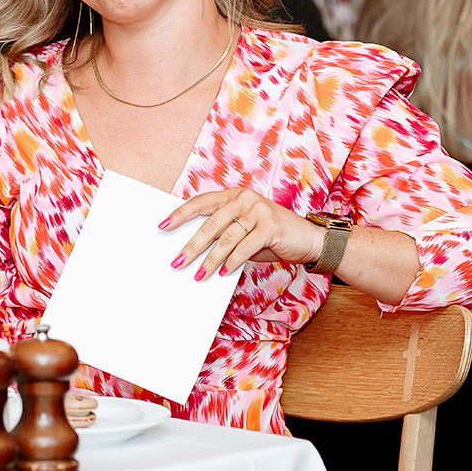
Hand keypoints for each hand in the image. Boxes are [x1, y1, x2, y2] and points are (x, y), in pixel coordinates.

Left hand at [160, 187, 326, 279]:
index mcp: (234, 195)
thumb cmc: (270, 236)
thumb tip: (193, 249)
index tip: (163, 226)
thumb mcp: (244, 231)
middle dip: (192, 246)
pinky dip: (233, 262)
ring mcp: (258, 210)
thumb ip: (223, 233)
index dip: (180, 214)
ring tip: (199, 275)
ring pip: (226, 238)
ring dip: (211, 260)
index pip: (201, 202)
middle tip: (178, 262)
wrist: (308, 238)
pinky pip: (245, 247)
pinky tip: (224, 273)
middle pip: (210, 224)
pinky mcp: (271, 226)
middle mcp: (244, 198)